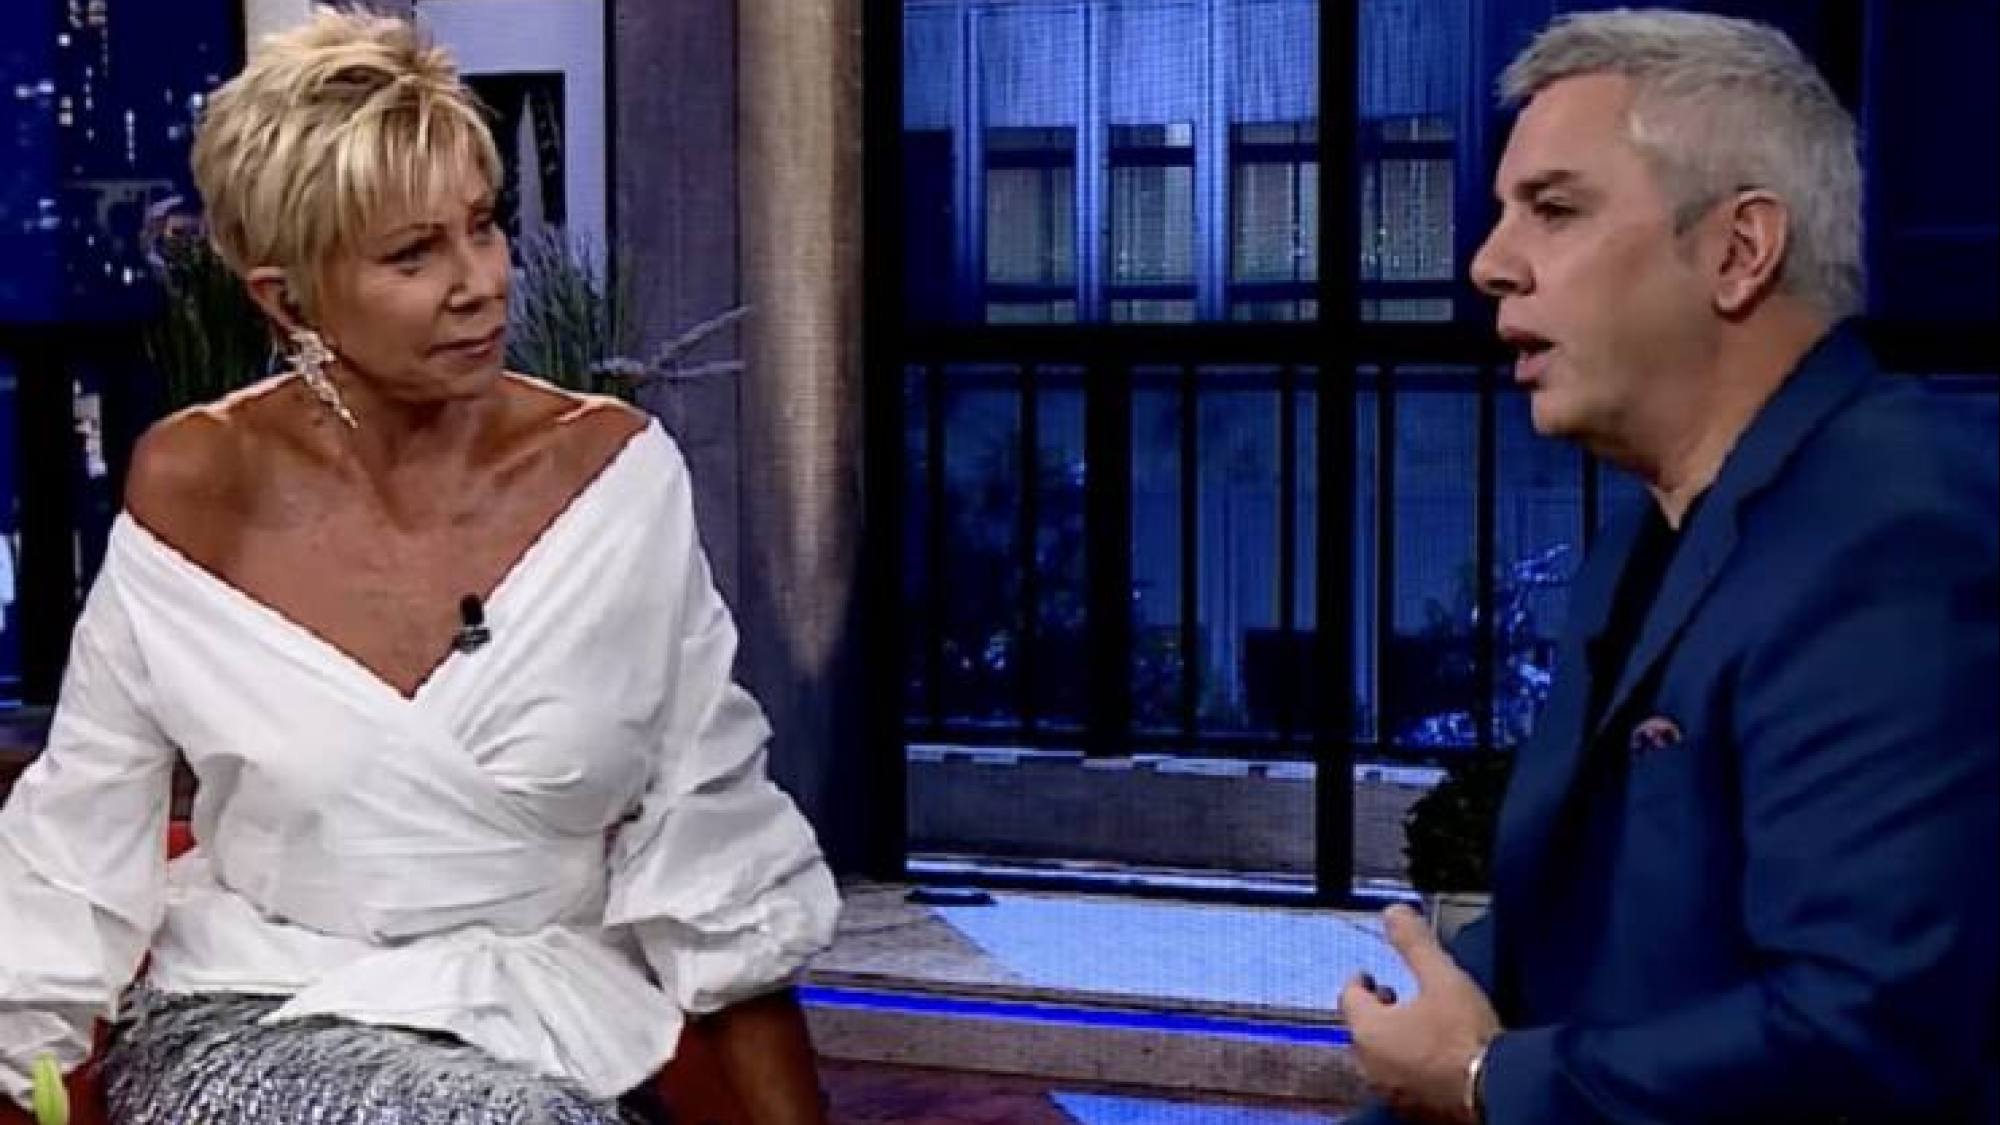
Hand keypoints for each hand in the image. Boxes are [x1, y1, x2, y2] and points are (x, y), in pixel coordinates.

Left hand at [1341, 904, 1501, 1123]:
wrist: (1496, 1092)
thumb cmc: (1465, 1035)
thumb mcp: (1442, 977)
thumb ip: (1414, 943)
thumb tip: (1394, 911)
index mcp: (1369, 1029)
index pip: (1349, 998)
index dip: (1360, 983)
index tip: (1370, 976)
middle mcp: (1369, 1064)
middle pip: (1363, 1030)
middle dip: (1377, 1012)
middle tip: (1396, 1000)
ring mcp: (1389, 1092)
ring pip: (1381, 1058)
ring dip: (1393, 1041)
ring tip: (1418, 1029)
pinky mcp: (1412, 1111)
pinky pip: (1400, 1082)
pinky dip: (1408, 1066)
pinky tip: (1433, 1060)